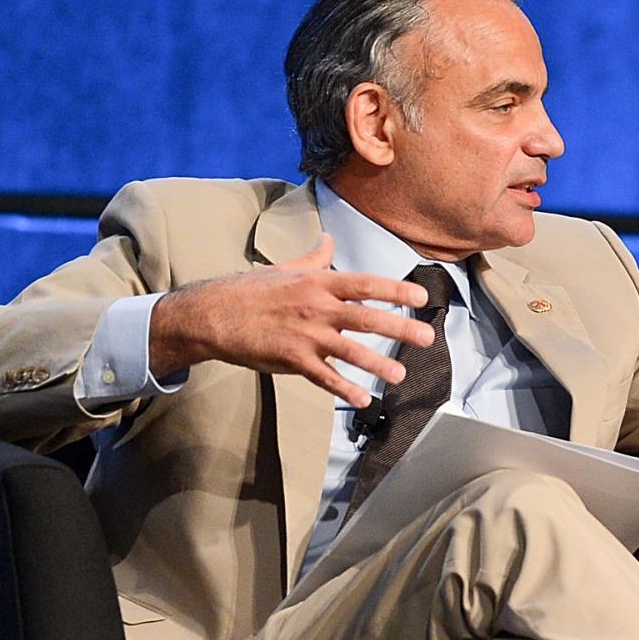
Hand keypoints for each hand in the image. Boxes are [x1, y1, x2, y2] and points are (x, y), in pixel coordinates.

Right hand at [146, 233, 436, 406]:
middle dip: (399, 328)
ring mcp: (305, 335)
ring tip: (400, 375)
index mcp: (317, 284)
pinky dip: (344, 389)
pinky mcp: (291, 359)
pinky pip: (323, 377)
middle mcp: (316, 308)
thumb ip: (314, 259)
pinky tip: (363, 399)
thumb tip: (329, 240)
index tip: (420, 297)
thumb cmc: (249, 290)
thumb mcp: (284, 269)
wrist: (210, 314)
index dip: (394, 290)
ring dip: (377, 363)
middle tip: (427, 338)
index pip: (364, 284)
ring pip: (349, 350)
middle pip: (366, 318)